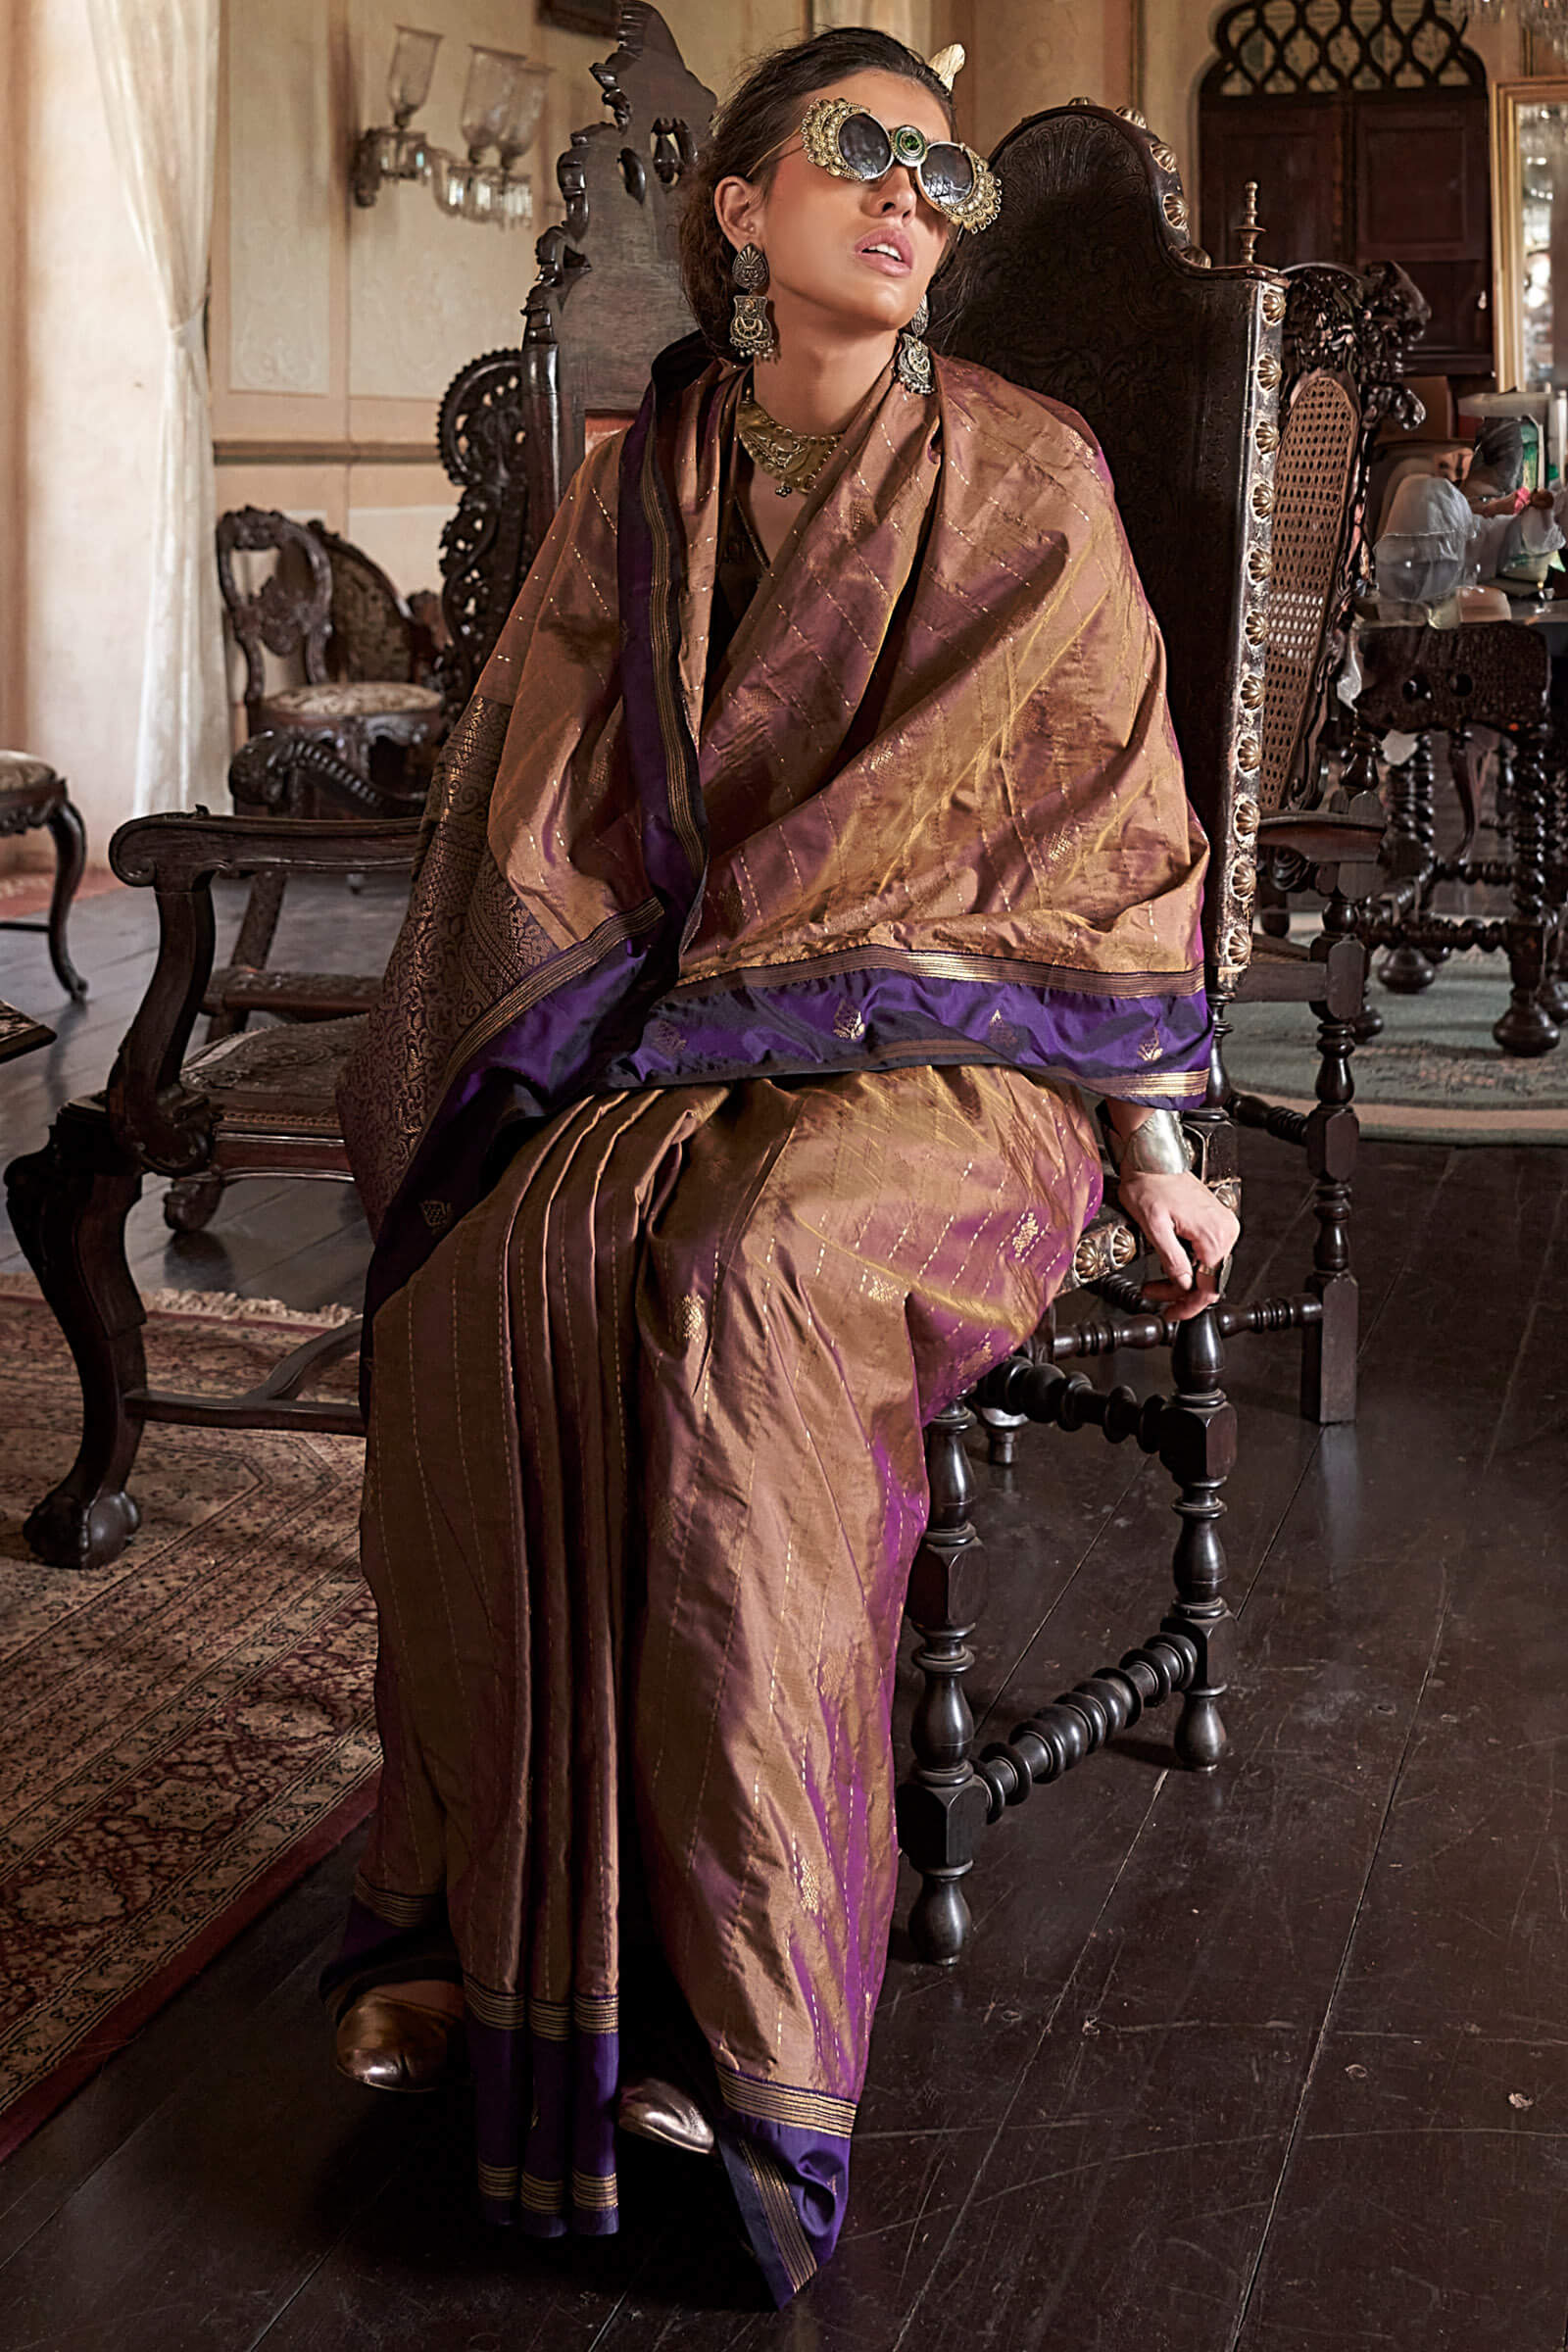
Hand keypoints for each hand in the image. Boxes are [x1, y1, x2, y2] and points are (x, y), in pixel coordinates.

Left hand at [1114, 1168, 1240, 1322]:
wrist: (1151, 1158)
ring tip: (1156, 1281)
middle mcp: (1224, 1229)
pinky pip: (1206, 1252)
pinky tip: (1170, 1263)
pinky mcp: (1215, 1220)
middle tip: (1153, 1294)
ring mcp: (1222, 1224)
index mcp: (1213, 1234)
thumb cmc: (1150, 1183)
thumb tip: (1182, 1285)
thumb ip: (1171, 1260)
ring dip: (1182, 1278)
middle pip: (1208, 1279)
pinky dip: (1188, 1262)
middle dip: (1179, 1292)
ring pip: (1207, 1267)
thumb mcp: (1154, 1227)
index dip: (1188, 1305)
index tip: (1172, 1314)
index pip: (1209, 1286)